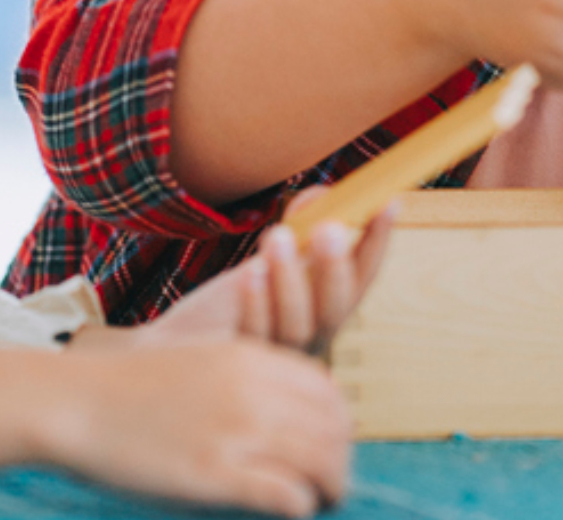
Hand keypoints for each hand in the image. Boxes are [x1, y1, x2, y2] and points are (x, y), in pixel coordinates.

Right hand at [0, 342, 351, 517]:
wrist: (72, 402)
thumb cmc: (130, 388)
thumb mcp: (202, 360)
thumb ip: (250, 377)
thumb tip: (293, 408)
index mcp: (252, 359)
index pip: (328, 393)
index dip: (339, 425)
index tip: (332, 448)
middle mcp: (254, 390)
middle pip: (333, 428)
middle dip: (340, 461)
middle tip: (333, 486)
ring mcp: (236, 431)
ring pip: (320, 461)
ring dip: (329, 487)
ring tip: (320, 503)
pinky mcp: (215, 474)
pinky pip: (286, 494)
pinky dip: (298, 506)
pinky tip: (289, 512)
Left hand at [125, 191, 394, 353]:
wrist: (175, 352)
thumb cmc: (230, 306)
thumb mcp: (270, 264)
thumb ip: (297, 233)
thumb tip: (323, 193)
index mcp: (326, 312)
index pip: (362, 278)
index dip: (377, 242)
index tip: (387, 202)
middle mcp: (311, 340)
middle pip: (335, 309)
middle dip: (335, 267)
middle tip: (330, 227)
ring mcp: (277, 360)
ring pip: (297, 325)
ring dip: (290, 279)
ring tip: (277, 235)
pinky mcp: (239, 369)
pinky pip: (252, 336)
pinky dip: (254, 303)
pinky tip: (249, 271)